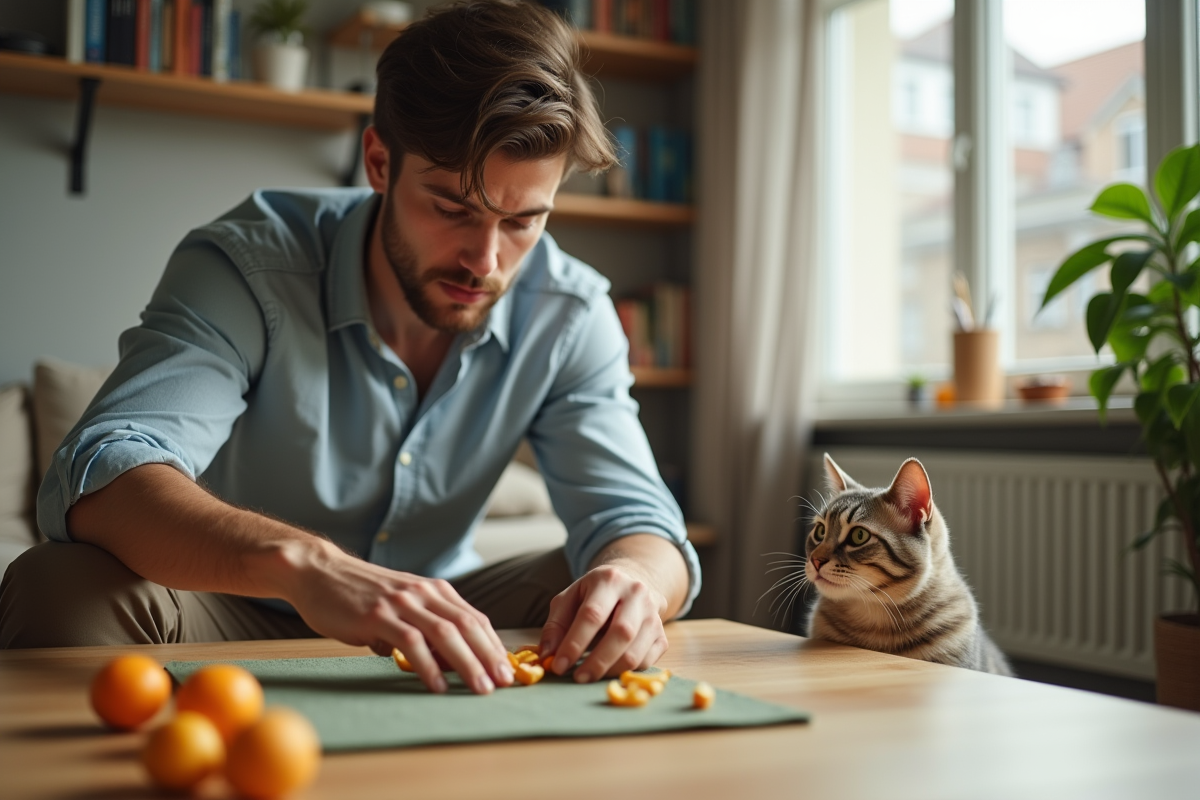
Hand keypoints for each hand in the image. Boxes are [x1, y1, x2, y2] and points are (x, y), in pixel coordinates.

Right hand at [282, 539, 513, 694]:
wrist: (319, 572)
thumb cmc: (360, 593)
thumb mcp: (401, 604)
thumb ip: (423, 626)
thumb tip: (443, 661)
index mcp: (433, 590)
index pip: (474, 618)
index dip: (493, 644)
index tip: (506, 669)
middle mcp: (422, 592)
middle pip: (466, 626)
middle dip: (489, 656)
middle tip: (504, 682)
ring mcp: (400, 602)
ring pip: (445, 634)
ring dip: (467, 663)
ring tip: (480, 688)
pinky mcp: (377, 614)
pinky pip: (410, 642)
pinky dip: (428, 665)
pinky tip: (438, 685)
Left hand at [538, 563, 669, 682]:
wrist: (631, 584)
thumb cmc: (593, 595)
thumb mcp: (569, 599)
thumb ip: (555, 625)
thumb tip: (548, 655)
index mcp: (609, 579)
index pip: (593, 614)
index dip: (575, 642)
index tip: (558, 665)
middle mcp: (637, 594)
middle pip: (621, 633)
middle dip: (597, 661)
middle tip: (577, 678)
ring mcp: (653, 615)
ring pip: (636, 651)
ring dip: (610, 671)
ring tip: (590, 677)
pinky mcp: (662, 634)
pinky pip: (647, 661)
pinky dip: (626, 672)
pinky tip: (609, 671)